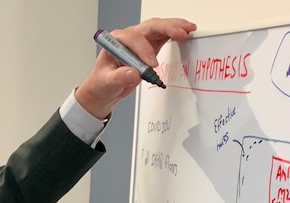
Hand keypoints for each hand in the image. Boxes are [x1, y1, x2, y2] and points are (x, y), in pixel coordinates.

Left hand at [75, 18, 196, 119]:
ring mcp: (140, 41)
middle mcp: (128, 38)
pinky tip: (185, 33)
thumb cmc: (101, 83)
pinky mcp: (148, 47)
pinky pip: (163, 37)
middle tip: (181, 34)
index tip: (151, 65)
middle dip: (166, 28)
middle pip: (149, 27)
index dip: (144, 50)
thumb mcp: (106, 82)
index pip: (133, 38)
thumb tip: (133, 73)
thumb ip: (119, 77)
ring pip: (158, 28)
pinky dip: (174, 34)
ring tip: (188, 29)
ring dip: (174, 27)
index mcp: (115, 42)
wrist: (103, 89)